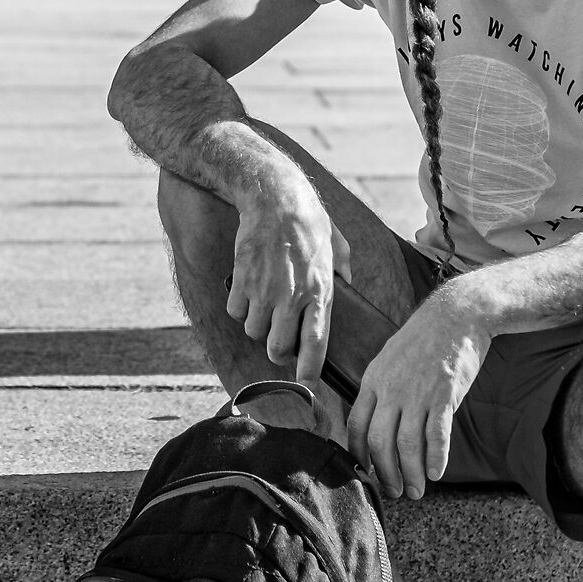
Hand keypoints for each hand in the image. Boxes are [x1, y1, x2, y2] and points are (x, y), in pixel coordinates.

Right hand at [228, 180, 352, 385]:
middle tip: (277, 341)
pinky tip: (247, 288)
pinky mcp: (242, 280)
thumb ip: (343, 272)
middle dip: (277, 351)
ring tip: (264, 305)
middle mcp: (292, 297)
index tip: (307, 385)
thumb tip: (347, 288)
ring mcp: (265, 291)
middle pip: (277, 348)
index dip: (310, 370)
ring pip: (253, 332)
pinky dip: (238, 307)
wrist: (275, 196)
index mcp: (321, 292)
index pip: (316, 343)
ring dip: (256, 325)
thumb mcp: (337, 246)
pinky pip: (235, 311)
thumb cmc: (309, 220)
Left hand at [346, 283, 489, 501]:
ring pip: (408, 444)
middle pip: (380, 442)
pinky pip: (437, 434)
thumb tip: (375, 422)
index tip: (367, 473)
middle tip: (394, 491)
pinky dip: (436, 458)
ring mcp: (418, 392)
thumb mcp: (388, 359)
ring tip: (416, 490)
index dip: (360, 455)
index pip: (356, 426)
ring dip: (411, 473)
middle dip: (386, 473)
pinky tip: (436, 473)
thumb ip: (380, 390)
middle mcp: (391, 389)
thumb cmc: (423, 340)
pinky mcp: (445, 394)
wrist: (456, 314)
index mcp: (373, 381)